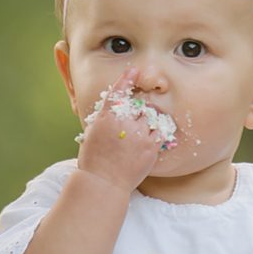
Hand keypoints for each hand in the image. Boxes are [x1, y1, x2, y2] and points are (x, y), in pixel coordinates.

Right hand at [74, 68, 169, 192]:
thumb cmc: (94, 159)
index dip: (127, 79)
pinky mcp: (151, 147)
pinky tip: (146, 139)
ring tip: (136, 135)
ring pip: (150, 117)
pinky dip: (155, 132)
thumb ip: (106, 117)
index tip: (134, 70)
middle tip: (131, 123)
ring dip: (146, 122)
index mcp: (106, 118)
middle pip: (139, 105)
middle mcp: (124, 124)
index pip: (118, 92)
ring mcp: (139, 135)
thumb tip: (117, 107)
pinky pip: (159, 131)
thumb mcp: (92, 133)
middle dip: (137, 111)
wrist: (103, 183)